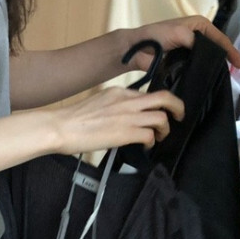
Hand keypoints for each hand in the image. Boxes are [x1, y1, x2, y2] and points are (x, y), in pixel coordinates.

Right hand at [53, 87, 185, 155]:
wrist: (60, 127)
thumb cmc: (72, 119)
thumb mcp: (97, 103)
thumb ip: (113, 106)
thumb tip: (121, 118)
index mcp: (119, 92)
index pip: (147, 93)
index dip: (157, 104)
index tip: (158, 111)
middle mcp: (128, 101)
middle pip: (165, 97)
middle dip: (177, 107)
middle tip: (179, 116)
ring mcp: (128, 116)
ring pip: (162, 117)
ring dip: (165, 129)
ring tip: (160, 136)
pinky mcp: (126, 133)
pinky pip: (150, 135)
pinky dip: (152, 142)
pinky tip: (146, 146)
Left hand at [124, 17, 239, 70]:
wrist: (135, 49)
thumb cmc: (155, 36)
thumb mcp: (180, 33)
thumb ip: (195, 42)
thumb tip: (205, 55)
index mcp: (199, 25)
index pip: (219, 38)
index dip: (230, 50)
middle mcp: (197, 37)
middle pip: (215, 49)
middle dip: (225, 60)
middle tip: (236, 74)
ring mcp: (190, 51)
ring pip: (206, 60)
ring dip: (214, 68)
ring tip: (225, 79)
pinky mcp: (182, 62)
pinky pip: (195, 69)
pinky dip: (201, 74)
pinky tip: (207, 82)